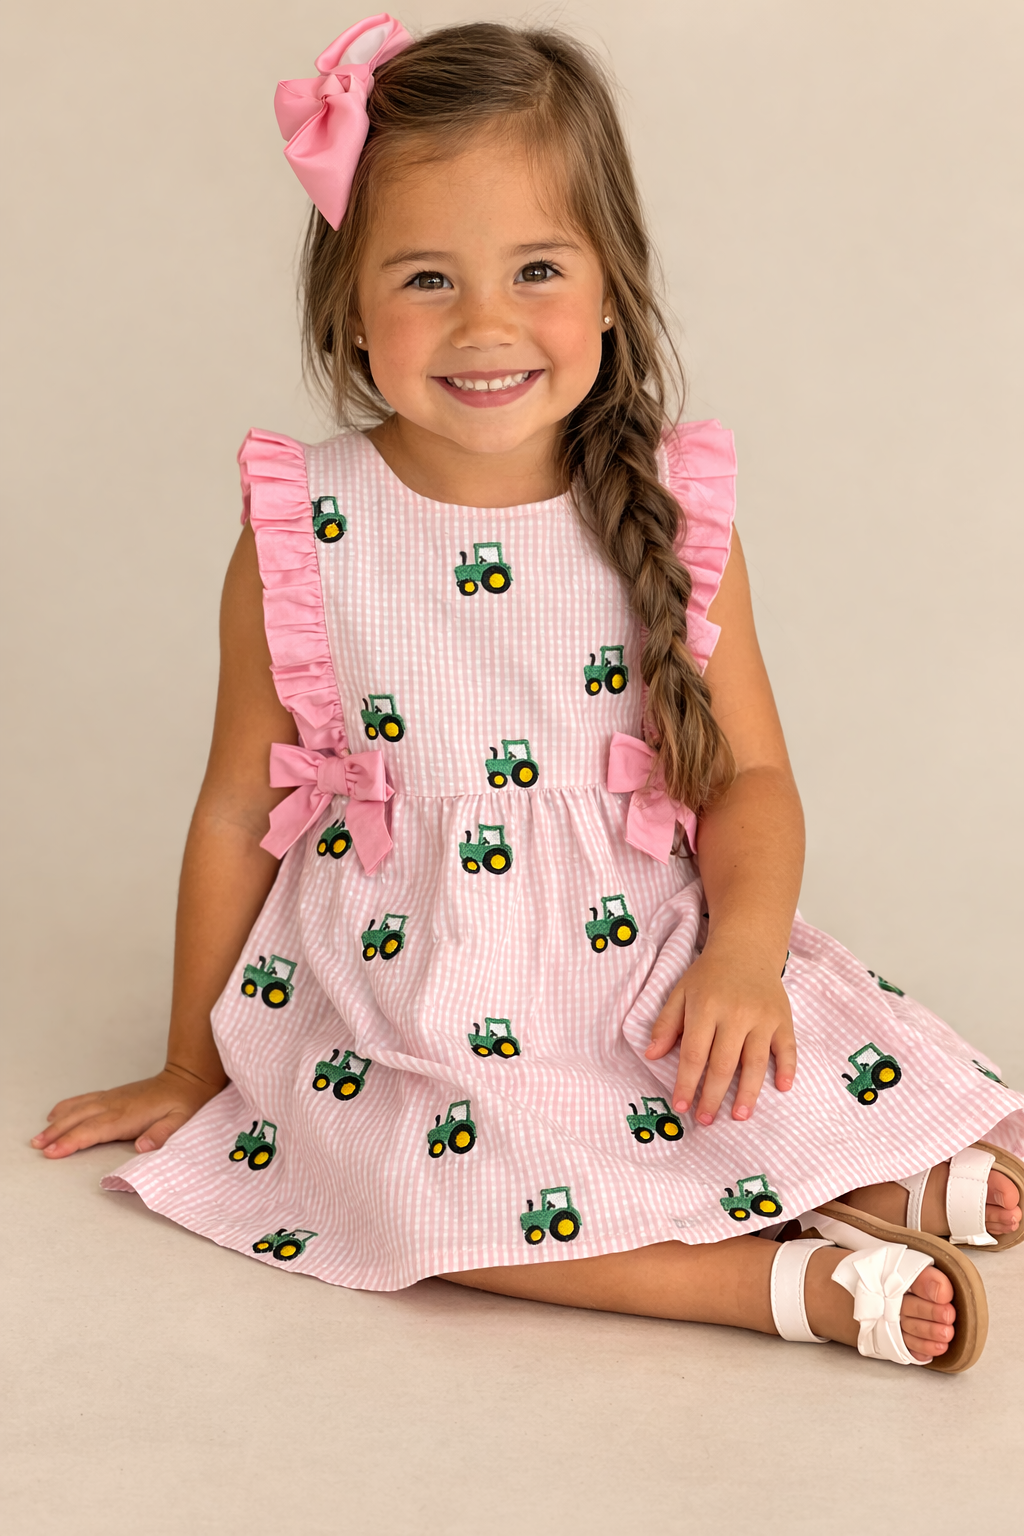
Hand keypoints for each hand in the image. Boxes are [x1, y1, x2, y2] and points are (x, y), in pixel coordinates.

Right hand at [31, 1065, 222, 1158]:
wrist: (187, 1077)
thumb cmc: (184, 1102)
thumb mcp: (181, 1121)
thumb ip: (161, 1134)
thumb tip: (143, 1147)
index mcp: (127, 1115)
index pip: (93, 1130)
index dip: (72, 1141)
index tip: (53, 1152)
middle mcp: (114, 1105)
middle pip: (79, 1120)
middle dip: (57, 1134)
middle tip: (38, 1147)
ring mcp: (112, 1098)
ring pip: (78, 1110)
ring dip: (57, 1123)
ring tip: (38, 1137)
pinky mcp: (113, 1095)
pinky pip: (84, 1100)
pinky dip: (67, 1107)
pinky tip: (55, 1114)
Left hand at [645, 943, 795, 1123]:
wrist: (747, 947)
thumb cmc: (709, 974)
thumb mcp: (680, 992)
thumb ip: (666, 1023)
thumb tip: (651, 1055)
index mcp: (706, 1007)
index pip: (694, 1054)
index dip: (686, 1083)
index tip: (681, 1106)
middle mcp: (736, 1013)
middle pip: (723, 1064)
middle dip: (713, 1096)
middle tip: (706, 1119)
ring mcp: (762, 1017)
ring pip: (755, 1062)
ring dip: (748, 1092)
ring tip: (739, 1116)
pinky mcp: (783, 1018)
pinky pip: (787, 1048)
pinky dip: (787, 1068)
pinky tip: (782, 1088)